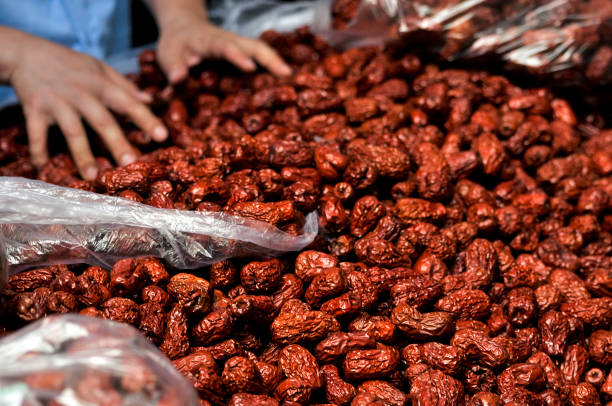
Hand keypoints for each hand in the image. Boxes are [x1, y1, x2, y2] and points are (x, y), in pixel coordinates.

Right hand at [6, 32, 167, 179]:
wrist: (28, 54)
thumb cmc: (71, 64)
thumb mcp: (100, 67)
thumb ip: (125, 85)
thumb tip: (151, 100)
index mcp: (100, 85)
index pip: (128, 103)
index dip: (146, 119)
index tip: (162, 136)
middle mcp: (81, 94)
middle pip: (102, 121)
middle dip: (117, 142)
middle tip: (131, 163)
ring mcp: (57, 103)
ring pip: (73, 131)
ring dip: (82, 155)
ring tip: (93, 176)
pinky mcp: (34, 109)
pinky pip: (37, 133)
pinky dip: (38, 150)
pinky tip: (42, 167)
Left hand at [157, 12, 291, 82]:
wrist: (184, 27)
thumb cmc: (176, 44)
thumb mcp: (168, 56)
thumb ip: (173, 68)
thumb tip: (178, 79)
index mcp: (210, 41)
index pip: (225, 46)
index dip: (237, 56)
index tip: (249, 68)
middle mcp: (229, 40)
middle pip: (253, 45)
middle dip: (270, 58)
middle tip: (286, 74)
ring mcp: (239, 46)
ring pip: (261, 50)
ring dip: (276, 62)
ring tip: (291, 78)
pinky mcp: (243, 53)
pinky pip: (261, 57)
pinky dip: (273, 66)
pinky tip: (285, 79)